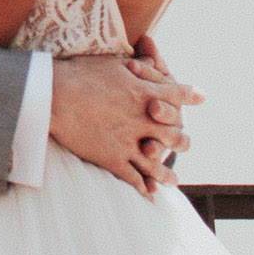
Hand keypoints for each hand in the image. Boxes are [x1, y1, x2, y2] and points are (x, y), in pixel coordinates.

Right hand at [49, 52, 204, 198]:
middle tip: (184, 144)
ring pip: (157, 163)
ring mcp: (128, 142)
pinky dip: (143, 188)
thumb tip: (155, 59)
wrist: (53, 95)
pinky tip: (148, 194)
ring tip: (172, 180)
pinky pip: (134, 178)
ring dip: (167, 173)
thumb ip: (140, 65)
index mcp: (144, 93)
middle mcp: (143, 120)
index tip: (200, 96)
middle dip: (182, 141)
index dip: (190, 95)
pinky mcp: (112, 158)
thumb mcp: (114, 63)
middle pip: (175, 135)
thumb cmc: (80, 73)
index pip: (178, 94)